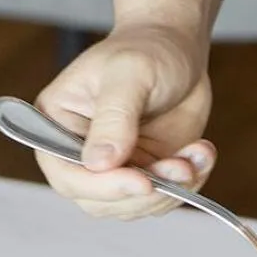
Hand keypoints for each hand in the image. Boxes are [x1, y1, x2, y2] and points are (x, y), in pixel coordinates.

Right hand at [33, 24, 217, 218]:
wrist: (177, 49)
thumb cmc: (145, 50)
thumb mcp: (129, 74)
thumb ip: (114, 117)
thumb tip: (99, 163)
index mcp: (56, 125)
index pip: (66, 175)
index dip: (102, 187)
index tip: (142, 182)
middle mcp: (78, 154)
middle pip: (100, 202)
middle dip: (146, 192)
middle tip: (181, 167)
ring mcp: (113, 169)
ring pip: (135, 206)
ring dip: (172, 188)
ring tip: (197, 152)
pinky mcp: (144, 174)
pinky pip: (163, 198)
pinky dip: (189, 183)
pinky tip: (201, 153)